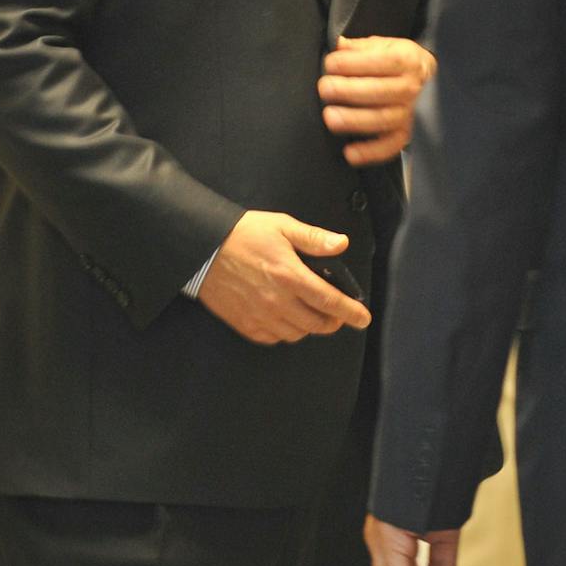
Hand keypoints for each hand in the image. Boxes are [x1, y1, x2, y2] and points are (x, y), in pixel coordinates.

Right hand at [197, 212, 371, 344]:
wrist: (203, 249)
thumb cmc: (242, 234)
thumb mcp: (281, 227)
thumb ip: (313, 238)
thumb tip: (341, 244)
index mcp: (290, 276)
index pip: (330, 301)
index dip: (351, 312)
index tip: (363, 318)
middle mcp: (278, 301)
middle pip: (317, 324)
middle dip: (333, 322)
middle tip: (336, 314)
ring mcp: (261, 315)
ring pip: (297, 334)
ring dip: (309, 327)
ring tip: (310, 314)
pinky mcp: (245, 324)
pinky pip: (274, 338)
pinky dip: (286, 332)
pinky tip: (286, 318)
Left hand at [318, 37, 436, 165]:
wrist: (431, 83)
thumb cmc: (401, 63)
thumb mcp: (386, 46)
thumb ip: (361, 46)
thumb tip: (339, 44)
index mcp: (407, 61)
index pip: (382, 61)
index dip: (354, 63)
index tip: (331, 64)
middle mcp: (411, 88)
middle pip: (380, 91)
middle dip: (349, 90)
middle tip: (325, 88)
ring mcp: (410, 114)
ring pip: (382, 119)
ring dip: (354, 120)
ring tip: (330, 117)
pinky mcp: (406, 135)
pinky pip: (389, 147)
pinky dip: (370, 152)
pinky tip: (349, 152)